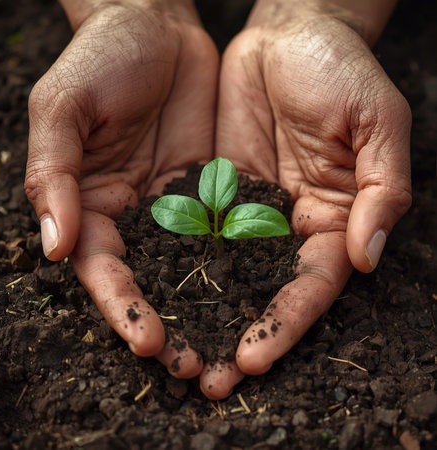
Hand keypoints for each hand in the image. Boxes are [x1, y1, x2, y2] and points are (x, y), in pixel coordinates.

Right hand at [25, 0, 218, 376]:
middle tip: (197, 369)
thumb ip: (54, 175)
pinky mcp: (215, 190)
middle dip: (172, 327)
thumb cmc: (100, 60)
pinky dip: (244, 268)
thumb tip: (56, 246)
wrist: (156, 26)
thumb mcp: (63, 109)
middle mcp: (137, 216)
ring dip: (211, 313)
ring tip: (234, 354)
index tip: (148, 340)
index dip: (123, 307)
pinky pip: (231, 234)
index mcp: (93, 204)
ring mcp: (179, 206)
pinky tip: (263, 296)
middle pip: (152, 284)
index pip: (104, 270)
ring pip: (195, 270)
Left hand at [200, 4, 410, 398]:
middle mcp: (286, 224)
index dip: (286, 322)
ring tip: (170, 353)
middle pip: (262, 292)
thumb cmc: (341, 70)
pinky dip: (172, 265)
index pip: (311, 285)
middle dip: (236, 336)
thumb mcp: (377, 123)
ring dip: (200, 314)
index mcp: (333, 217)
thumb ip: (382, 190)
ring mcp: (246, 209)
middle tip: (206, 379)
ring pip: (221, 272)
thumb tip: (368, 257)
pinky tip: (150, 294)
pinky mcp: (211, 189)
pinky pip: (189, 232)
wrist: (287, 33)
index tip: (254, 356)